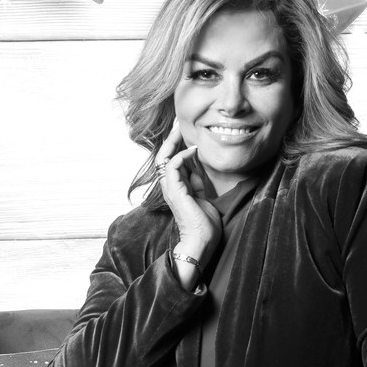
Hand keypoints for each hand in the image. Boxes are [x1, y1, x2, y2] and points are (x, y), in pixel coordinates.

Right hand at [156, 120, 221, 266]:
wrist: (201, 242)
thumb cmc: (203, 224)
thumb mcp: (202, 197)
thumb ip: (197, 183)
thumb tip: (197, 168)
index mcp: (176, 188)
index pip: (171, 161)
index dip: (176, 146)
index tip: (183, 132)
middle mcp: (170, 187)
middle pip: (163, 157)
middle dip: (170, 139)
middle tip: (178, 124)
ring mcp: (170, 189)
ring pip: (164, 159)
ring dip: (172, 142)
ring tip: (181, 130)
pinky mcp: (175, 192)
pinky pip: (172, 167)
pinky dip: (182, 156)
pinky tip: (193, 150)